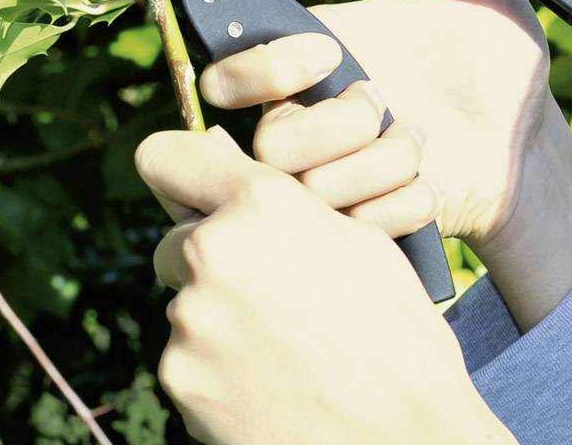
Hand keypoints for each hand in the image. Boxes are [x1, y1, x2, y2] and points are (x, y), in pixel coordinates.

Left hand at [135, 127, 514, 444]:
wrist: (403, 434)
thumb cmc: (397, 333)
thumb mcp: (359, 243)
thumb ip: (285, 207)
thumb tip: (228, 179)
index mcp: (262, 205)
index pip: (168, 155)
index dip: (181, 170)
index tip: (194, 187)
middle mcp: (213, 252)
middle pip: (177, 240)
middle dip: (210, 256)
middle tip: (269, 290)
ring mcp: (189, 321)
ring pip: (187, 302)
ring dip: (221, 315)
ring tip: (287, 347)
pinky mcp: (179, 379)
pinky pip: (188, 357)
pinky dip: (220, 366)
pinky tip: (273, 381)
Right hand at [200, 0, 571, 254]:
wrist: (527, 142)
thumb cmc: (494, 61)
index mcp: (318, 62)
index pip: (228, 72)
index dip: (257, 66)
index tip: (327, 52)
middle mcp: (312, 123)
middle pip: (265, 140)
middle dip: (331, 124)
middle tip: (383, 105)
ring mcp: (334, 180)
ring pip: (308, 188)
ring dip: (376, 167)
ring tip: (420, 145)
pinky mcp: (362, 229)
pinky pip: (354, 229)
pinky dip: (399, 206)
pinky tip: (431, 185)